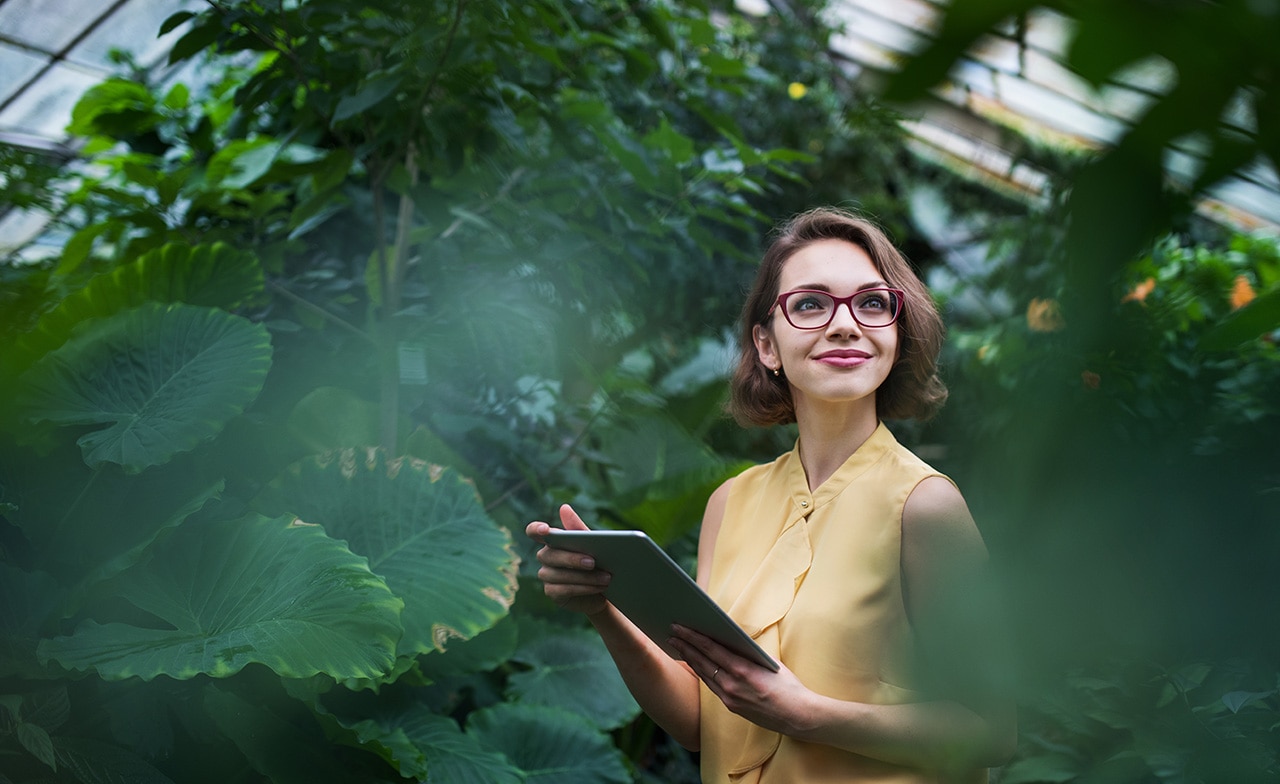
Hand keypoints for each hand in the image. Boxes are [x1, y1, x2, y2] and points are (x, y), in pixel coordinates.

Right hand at [526, 504, 611, 615]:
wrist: (604, 588)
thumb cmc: (597, 561)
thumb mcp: (592, 544)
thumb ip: (578, 529)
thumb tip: (564, 507)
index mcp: (552, 540)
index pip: (534, 531)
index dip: (536, 529)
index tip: (546, 529)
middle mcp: (545, 556)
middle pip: (550, 555)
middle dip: (572, 559)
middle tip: (593, 562)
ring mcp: (546, 575)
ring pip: (558, 575)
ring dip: (584, 577)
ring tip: (606, 578)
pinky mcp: (552, 592)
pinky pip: (563, 590)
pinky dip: (583, 588)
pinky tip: (598, 587)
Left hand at [667, 624, 814, 736]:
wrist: (797, 716)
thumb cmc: (788, 686)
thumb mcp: (769, 662)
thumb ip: (747, 653)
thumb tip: (730, 640)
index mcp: (742, 670)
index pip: (711, 649)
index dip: (692, 637)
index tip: (679, 627)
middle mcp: (732, 685)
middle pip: (702, 661)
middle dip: (685, 646)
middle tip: (671, 633)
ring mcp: (729, 698)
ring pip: (704, 674)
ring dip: (690, 659)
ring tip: (678, 646)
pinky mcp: (731, 707)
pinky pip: (712, 686)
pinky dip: (702, 673)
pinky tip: (696, 664)